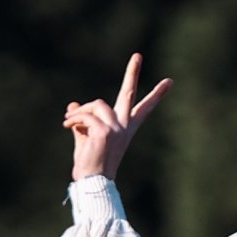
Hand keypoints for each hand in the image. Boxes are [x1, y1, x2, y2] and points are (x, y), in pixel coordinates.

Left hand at [63, 53, 171, 182]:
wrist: (91, 181)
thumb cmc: (90, 163)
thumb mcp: (85, 137)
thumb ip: (81, 120)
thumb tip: (72, 104)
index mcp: (125, 128)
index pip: (143, 108)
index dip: (155, 95)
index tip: (169, 81)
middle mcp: (124, 126)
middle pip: (129, 94)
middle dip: (133, 73)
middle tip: (138, 55)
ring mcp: (116, 128)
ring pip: (96, 104)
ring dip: (79, 112)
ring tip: (68, 121)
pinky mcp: (105, 131)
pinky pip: (85, 115)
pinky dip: (73, 119)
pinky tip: (67, 126)